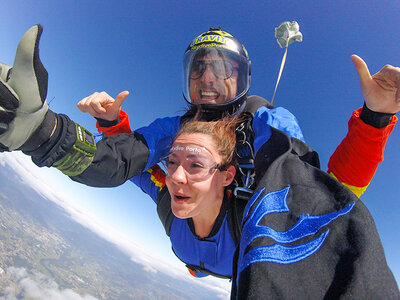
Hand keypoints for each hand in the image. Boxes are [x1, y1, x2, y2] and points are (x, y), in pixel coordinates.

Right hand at [0, 25, 49, 149]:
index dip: (2, 92)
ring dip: (0, 117)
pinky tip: (5, 126)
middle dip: (2, 105)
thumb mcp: (31, 73)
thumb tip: (37, 27)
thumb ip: (28, 51)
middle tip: (14, 108)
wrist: (33, 126)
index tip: (15, 100)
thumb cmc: (32, 97)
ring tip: (10, 118)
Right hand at [77, 91, 128, 120]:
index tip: (104, 111)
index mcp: (103, 95)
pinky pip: (79, 105)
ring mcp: (89, 97)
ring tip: (97, 111)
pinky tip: (91, 110)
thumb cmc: (112, 112)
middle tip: (101, 112)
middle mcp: (96, 94)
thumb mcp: (116, 107)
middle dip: (94, 111)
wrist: (107, 117)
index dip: (98, 109)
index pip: (94, 102)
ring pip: (83, 105)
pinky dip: (84, 110)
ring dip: (90, 111)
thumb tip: (127, 92)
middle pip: (88, 104)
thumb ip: (119, 99)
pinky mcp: (84, 101)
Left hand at [351, 55, 399, 113]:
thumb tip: (352, 56)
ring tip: (399, 103)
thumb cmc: (370, 95)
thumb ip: (361, 70)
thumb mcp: (365, 84)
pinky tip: (399, 103)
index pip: (397, 74)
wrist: (377, 109)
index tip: (397, 100)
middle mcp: (396, 73)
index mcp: (387, 70)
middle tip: (399, 102)